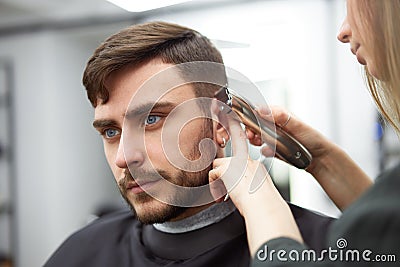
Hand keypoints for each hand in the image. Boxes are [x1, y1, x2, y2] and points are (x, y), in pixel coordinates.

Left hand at [208, 109, 302, 254]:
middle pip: (223, 162)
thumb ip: (244, 182)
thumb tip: (235, 189)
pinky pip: (212, 175)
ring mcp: (237, 162)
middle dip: (221, 175)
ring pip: (217, 169)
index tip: (223, 109)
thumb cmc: (261, 205)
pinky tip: (224, 195)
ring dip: (219, 183)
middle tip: (226, 190)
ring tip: (228, 194)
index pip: (241, 140)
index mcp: (253, 164)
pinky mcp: (228, 168)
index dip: (232, 123)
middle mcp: (246, 160)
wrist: (264, 208)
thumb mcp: (255, 190)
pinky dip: (216, 187)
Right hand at [246, 105, 371, 209]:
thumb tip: (264, 110)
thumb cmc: (313, 139)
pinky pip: (264, 149)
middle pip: (255, 124)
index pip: (259, 111)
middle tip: (252, 136)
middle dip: (251, 130)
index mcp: (280, 114)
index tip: (248, 123)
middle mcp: (276, 124)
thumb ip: (281, 117)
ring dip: (255, 140)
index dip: (251, 117)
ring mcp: (275, 136)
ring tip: (258, 142)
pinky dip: (264, 151)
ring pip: (257, 136)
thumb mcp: (297, 125)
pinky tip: (270, 152)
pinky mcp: (275, 148)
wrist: (320, 159)